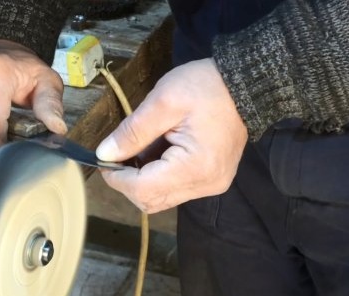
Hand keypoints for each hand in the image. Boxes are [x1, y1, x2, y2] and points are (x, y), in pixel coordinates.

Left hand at [97, 58, 247, 213]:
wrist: (244, 84)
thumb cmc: (206, 87)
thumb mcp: (163, 101)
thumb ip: (132, 132)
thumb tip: (104, 154)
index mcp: (195, 167)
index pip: (143, 189)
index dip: (117, 178)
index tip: (104, 158)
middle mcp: (206, 184)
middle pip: (151, 200)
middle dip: (129, 180)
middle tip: (123, 150)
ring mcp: (212, 185)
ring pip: (162, 197)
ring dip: (144, 177)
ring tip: (147, 145)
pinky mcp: (213, 180)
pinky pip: (177, 189)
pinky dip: (160, 175)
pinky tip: (162, 149)